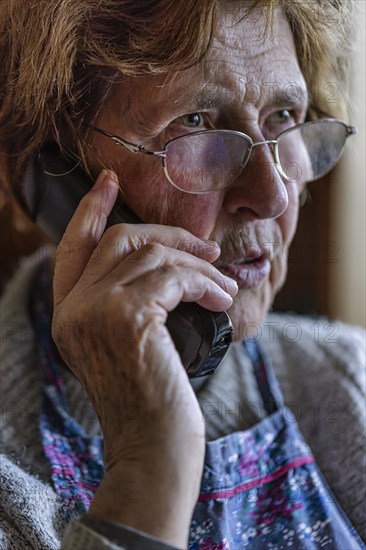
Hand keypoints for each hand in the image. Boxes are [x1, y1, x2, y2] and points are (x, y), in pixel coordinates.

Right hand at [52, 170, 236, 545]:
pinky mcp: (127, 316)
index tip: (109, 182)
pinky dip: (205, 283)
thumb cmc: (149, 400)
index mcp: (67, 315)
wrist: (153, 447)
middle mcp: (73, 309)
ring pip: (153, 256)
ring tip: (224, 285)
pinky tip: (221, 299)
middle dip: (168, 236)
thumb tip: (162, 265)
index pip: (72, 247)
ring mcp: (96, 310)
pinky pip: (174, 277)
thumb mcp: (125, 345)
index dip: (90, 210)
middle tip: (206, 247)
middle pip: (119, 240)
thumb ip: (124, 303)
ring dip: (198, 266)